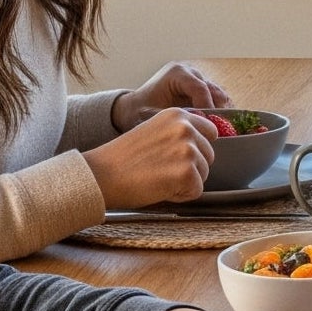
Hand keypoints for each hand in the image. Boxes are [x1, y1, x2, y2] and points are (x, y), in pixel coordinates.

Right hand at [83, 108, 216, 208]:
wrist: (100, 175)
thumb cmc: (123, 159)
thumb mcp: (154, 131)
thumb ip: (178, 133)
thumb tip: (203, 143)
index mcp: (177, 115)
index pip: (210, 132)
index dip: (196, 149)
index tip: (177, 156)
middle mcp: (186, 128)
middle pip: (208, 156)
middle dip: (190, 167)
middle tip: (160, 169)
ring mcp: (188, 149)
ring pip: (204, 174)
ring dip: (185, 182)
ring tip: (157, 177)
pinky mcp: (187, 172)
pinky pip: (196, 191)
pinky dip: (180, 195)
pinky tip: (159, 187)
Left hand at [111, 62, 228, 133]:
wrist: (135, 107)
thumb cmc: (140, 111)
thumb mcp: (154, 115)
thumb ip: (175, 119)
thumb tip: (198, 126)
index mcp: (177, 73)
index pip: (200, 88)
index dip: (208, 108)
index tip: (207, 125)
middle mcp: (191, 72)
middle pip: (215, 90)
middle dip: (218, 111)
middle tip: (216, 130)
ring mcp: (199, 79)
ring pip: (220, 95)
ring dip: (222, 113)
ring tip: (218, 130)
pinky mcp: (203, 88)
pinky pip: (218, 100)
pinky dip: (220, 112)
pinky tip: (216, 127)